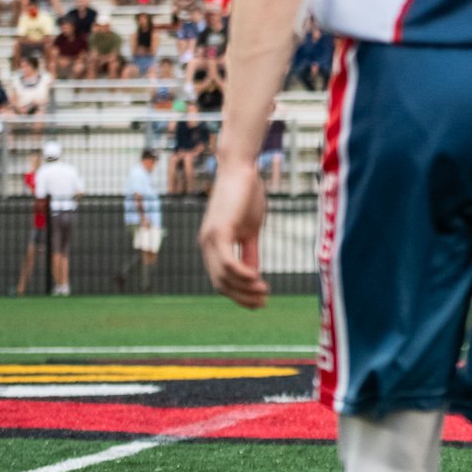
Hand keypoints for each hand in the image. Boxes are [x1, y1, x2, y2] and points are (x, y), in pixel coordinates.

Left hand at [198, 158, 267, 308]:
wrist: (241, 168)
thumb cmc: (247, 195)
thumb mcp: (250, 229)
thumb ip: (249, 252)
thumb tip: (254, 276)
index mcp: (213, 245)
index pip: (221, 280)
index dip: (239, 295)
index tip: (259, 302)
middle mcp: (206, 245)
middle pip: (220, 284)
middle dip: (241, 297)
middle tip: (263, 302)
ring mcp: (210, 238)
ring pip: (223, 277)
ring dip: (244, 289)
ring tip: (264, 291)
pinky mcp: (219, 231)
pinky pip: (227, 262)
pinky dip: (241, 275)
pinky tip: (256, 279)